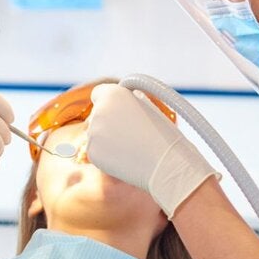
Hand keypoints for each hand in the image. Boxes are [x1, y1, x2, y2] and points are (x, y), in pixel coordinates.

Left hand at [85, 84, 217, 217]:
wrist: (167, 164)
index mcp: (113, 94)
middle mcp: (99, 110)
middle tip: (130, 134)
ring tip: (131, 147)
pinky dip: (106, 155)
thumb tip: (123, 103)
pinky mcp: (92, 152)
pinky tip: (125, 158)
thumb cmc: (164, 135)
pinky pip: (95, 151)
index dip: (107, 102)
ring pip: (95, 134)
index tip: (117, 111)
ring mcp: (93, 132)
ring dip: (107, 139)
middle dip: (108, 122)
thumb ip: (130, 102)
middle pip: (96, 115)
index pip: (98, 93)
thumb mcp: (149, 107)